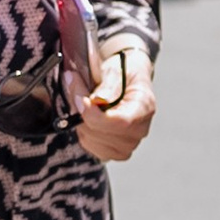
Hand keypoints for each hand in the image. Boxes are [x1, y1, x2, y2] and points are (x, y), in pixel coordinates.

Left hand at [76, 46, 155, 164]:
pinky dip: (81, 128)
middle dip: (82, 109)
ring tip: (82, 98)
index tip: (83, 100)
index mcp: (144, 107)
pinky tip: (86, 115)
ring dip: (79, 118)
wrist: (125, 78)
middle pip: (102, 132)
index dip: (97, 115)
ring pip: (90, 138)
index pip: (122, 122)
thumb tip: (99, 99)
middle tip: (75, 85)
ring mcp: (126, 145)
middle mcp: (139, 130)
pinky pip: (88, 144)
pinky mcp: (111, 151)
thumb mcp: (118, 68)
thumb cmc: (123, 72)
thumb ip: (109, 83)